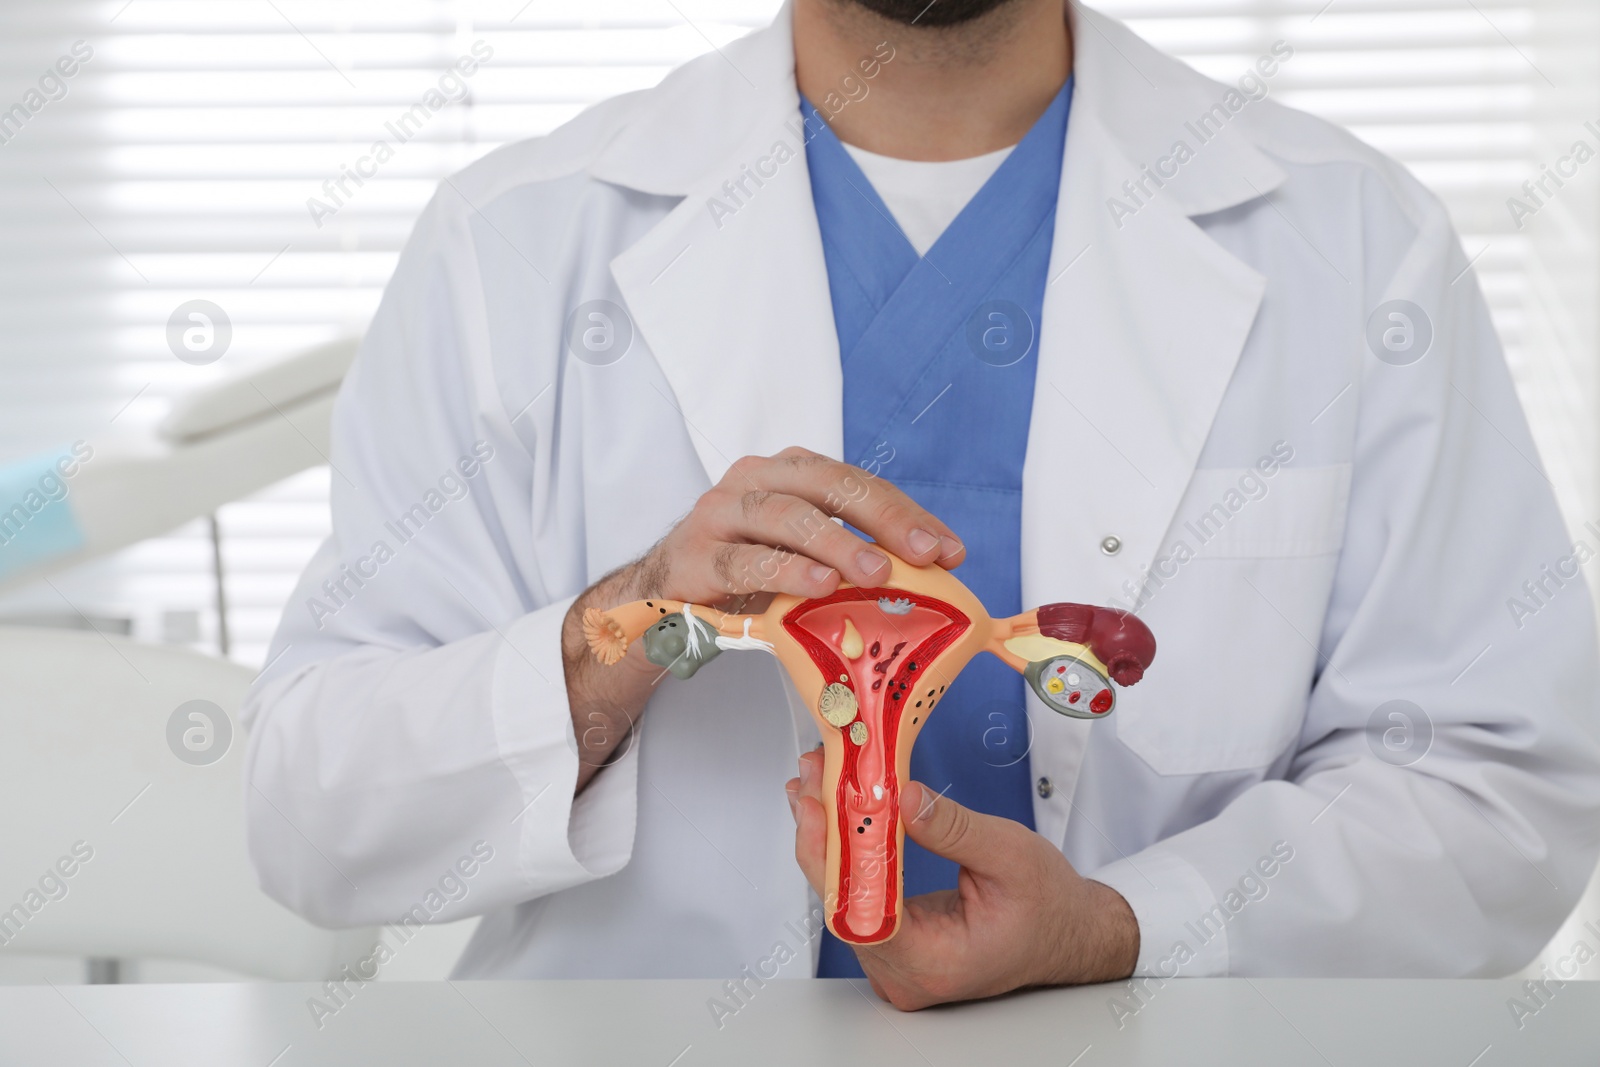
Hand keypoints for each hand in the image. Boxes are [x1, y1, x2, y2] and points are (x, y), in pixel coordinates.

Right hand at [627, 445, 964, 609]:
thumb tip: (930, 578)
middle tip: (924, 554)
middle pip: (825, 484)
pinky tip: (820, 585)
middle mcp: (753, 480)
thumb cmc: (743, 573)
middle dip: (882, 517)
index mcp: (787, 473)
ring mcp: (718, 515)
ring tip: (877, 573)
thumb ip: (852, 557)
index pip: (856, 483)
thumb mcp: (801, 557)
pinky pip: (742, 561)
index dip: (906, 513)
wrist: (660, 598)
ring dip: (837, 543)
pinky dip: (785, 571)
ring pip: (784, 516)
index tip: (951, 551)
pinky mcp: (692, 557)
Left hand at [787, 749, 1138, 1009]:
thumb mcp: (1009, 854)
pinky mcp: (891, 943)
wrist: (1069, 932)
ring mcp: (894, 962)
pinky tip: (831, 811)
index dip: (832, 856)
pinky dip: (843, 850)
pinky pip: (853, 895)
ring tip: (818, 781)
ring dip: (828, 836)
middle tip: (815, 775)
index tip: (818, 805)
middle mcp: (904, 973)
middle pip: (841, 902)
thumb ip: (951, 828)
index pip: (861, 914)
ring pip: (841, 896)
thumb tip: (898, 797)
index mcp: (934, 963)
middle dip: (823, 832)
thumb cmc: (1048, 907)